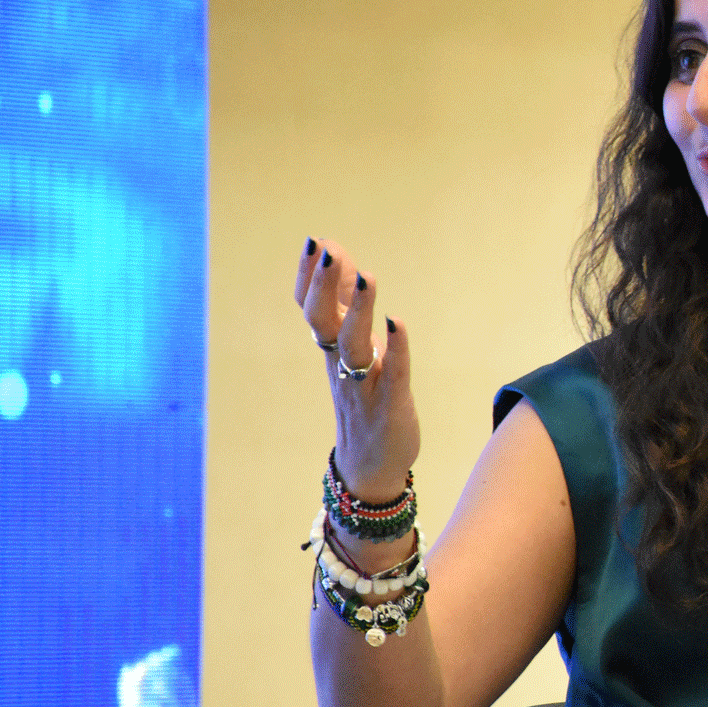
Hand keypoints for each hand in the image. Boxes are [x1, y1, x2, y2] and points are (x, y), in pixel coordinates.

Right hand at [294, 238, 419, 502]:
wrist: (371, 464)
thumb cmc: (364, 398)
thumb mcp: (350, 348)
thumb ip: (346, 304)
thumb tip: (340, 258)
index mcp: (332, 350)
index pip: (311, 308)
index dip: (309, 277)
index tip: (313, 241)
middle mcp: (342, 364)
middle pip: (324, 320)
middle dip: (325, 284)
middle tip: (328, 249)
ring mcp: (365, 384)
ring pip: (354, 344)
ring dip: (359, 309)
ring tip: (368, 275)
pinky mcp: (391, 404)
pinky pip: (393, 372)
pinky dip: (396, 348)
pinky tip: (398, 322)